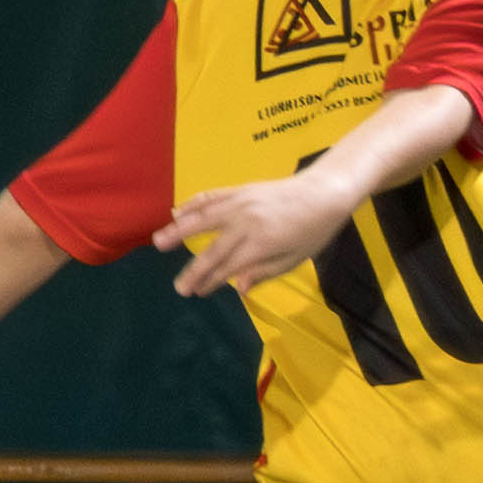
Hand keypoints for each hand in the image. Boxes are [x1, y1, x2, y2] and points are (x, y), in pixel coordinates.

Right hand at [157, 166, 360, 297]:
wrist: (324, 192)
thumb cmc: (314, 230)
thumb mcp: (296, 258)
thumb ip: (265, 271)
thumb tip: (238, 288)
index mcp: (262, 242)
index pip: (228, 267)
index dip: (211, 281)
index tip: (197, 293)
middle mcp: (246, 222)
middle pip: (212, 249)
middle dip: (194, 270)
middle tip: (178, 287)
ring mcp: (240, 202)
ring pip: (203, 218)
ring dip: (178, 230)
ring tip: (158, 242)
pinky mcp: (240, 189)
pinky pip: (211, 197)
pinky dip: (193, 204)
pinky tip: (177, 212)